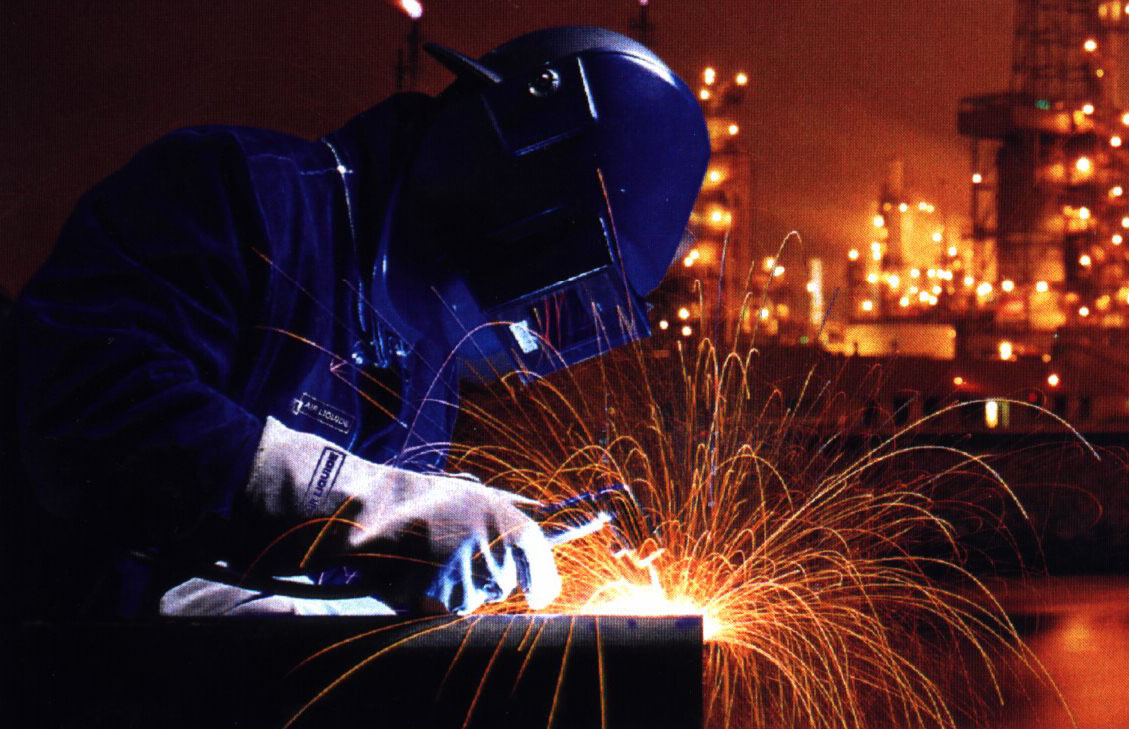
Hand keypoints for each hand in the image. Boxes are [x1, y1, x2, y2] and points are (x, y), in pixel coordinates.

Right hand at [244, 417, 559, 612]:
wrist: (372, 509)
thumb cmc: (426, 500)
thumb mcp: (477, 494)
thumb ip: (516, 511)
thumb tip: (555, 517)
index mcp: (512, 526)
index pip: (543, 570)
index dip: (542, 585)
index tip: (538, 594)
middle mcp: (496, 554)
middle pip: (504, 586)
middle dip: (487, 576)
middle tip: (457, 552)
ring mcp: (465, 580)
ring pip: (474, 600)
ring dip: (459, 588)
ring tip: (432, 557)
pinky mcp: (437, 602)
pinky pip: (446, 612)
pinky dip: (434, 599)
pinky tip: (417, 573)